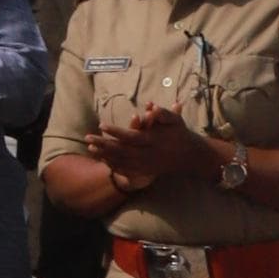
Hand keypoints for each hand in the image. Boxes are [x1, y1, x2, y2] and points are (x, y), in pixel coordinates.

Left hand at [96, 103, 214, 186]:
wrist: (191, 155)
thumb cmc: (180, 133)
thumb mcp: (175, 120)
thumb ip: (164, 113)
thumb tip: (152, 106)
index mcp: (153, 140)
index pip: (131, 136)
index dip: (116, 132)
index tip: (101, 125)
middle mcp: (148, 154)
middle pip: (122, 151)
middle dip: (104, 145)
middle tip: (87, 138)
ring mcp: (147, 165)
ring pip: (123, 161)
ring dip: (106, 155)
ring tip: (90, 148)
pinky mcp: (147, 171)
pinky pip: (128, 170)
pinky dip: (114, 165)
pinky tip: (102, 160)